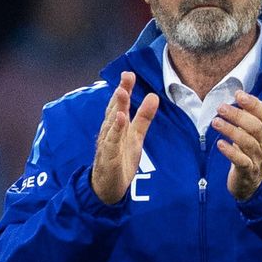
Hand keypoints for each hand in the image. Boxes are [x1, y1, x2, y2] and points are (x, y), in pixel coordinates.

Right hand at [92, 72, 158, 203]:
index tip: (129, 73)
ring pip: (111, 123)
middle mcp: (109, 132)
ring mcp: (107, 144)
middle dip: (120, 92)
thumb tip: (153, 96)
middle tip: (126, 76)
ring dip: (116, 107)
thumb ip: (143, 118)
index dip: (124, 88)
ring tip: (122, 92)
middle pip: (114, 109)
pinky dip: (115, 130)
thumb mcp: (136, 137)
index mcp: (117, 126)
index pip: (120, 104)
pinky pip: (111, 142)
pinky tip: (120, 119)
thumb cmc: (120, 159)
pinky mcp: (108, 157)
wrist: (107, 188)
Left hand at [211, 90, 261, 200]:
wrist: (252, 185)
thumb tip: (237, 94)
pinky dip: (231, 152)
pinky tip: (220, 144)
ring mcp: (257, 159)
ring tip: (215, 122)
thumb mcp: (251, 135)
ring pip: (248, 143)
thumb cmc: (248, 154)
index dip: (254, 104)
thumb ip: (246, 117)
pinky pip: (241, 161)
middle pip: (256, 127)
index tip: (239, 94)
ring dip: (231, 130)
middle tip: (221, 107)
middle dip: (238, 115)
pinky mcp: (248, 172)